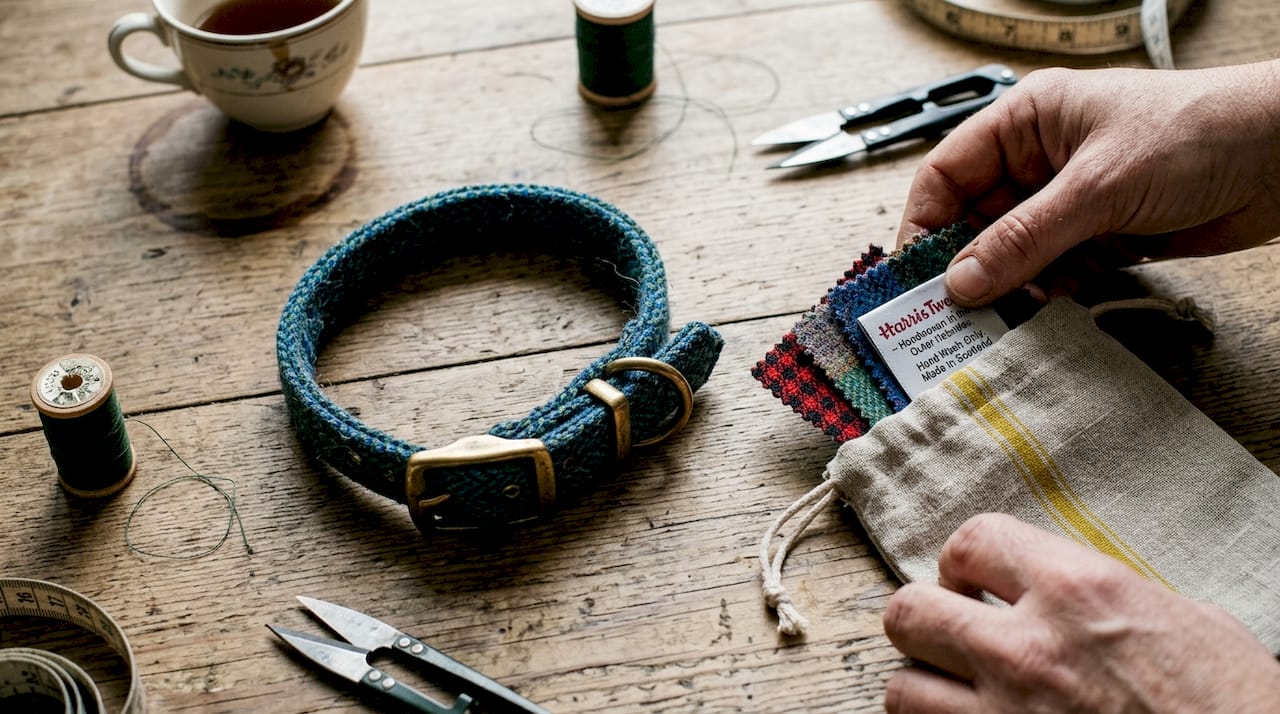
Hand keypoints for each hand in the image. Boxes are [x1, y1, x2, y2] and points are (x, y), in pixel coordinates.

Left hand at [881, 513, 1279, 712]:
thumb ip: (1110, 596)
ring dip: (926, 685)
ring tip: (957, 690)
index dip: (963, 559)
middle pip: (908, 610)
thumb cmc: (1236, 703)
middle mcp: (1029, 646)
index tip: (972, 579)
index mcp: (1078, 590)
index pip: (972, 539)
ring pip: (902, 687)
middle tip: (954, 631)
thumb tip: (1073, 595)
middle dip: (925, 617)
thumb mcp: (1186, 623)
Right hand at [897, 60, 1279, 305]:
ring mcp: (1069, 201)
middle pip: (974, 222)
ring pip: (1010, 254)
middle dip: (961, 268)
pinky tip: (1034, 319)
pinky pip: (1050, 273)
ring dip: (1002, 289)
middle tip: (944, 317)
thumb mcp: (1098, 186)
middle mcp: (1040, 161)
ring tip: (989, 326)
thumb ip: (1025, 238)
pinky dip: (1040, 298)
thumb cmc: (1199, 131)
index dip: (923, 226)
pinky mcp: (1099, 237)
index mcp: (1026, 122)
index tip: (910, 277)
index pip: (947, 175)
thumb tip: (962, 282)